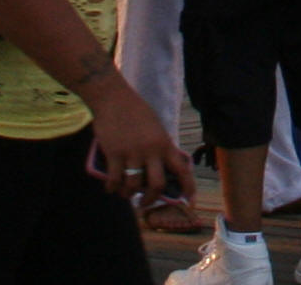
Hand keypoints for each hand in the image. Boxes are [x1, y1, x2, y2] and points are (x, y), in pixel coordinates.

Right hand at [83, 80, 193, 211]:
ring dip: (128, 194)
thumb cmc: (136, 111)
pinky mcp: (114, 154)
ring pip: (133, 186)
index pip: (182, 169)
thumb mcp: (156, 128)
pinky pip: (114, 180)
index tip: (190, 199)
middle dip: (151, 199)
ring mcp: (132, 153)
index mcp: (165, 143)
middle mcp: (151, 150)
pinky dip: (112, 188)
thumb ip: (160, 147)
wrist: (114, 98)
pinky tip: (110, 188)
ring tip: (125, 194)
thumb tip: (161, 168)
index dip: (188, 186)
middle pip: (157, 185)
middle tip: (144, 203)